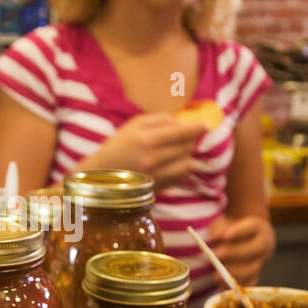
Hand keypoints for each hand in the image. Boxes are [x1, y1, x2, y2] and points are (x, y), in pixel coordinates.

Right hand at [80, 114, 203, 187]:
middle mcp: (153, 158)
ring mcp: (157, 175)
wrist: (102, 176)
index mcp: (146, 139)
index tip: (205, 125)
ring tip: (178, 151)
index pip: (180, 132)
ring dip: (187, 155)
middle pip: (186, 147)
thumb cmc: (118, 146)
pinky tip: (173, 163)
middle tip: (184, 137)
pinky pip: (182, 176)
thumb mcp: (133, 125)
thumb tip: (181, 122)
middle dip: (189, 140)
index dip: (196, 128)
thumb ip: (159, 120)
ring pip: (188, 162)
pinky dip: (183, 168)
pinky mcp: (160, 187)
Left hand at [204, 214, 273, 286]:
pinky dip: (237, 286)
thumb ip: (219, 230)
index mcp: (257, 228)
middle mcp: (262, 245)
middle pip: (252, 250)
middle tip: (215, 255)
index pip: (250, 227)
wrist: (243, 240)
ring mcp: (261, 262)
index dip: (238, 231)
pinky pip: (249, 284)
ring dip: (233, 274)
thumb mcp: (222, 225)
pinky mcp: (255, 276)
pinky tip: (223, 286)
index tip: (225, 236)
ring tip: (216, 276)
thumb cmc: (229, 230)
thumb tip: (213, 239)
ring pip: (252, 270)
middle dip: (233, 253)